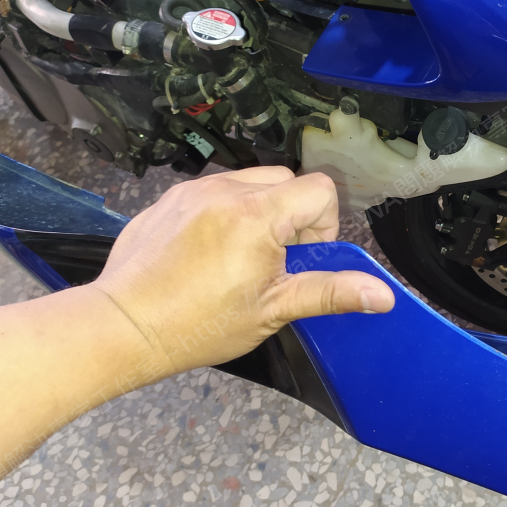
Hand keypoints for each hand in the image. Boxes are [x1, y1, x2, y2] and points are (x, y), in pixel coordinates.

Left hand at [91, 167, 394, 377]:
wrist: (123, 326)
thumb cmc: (197, 324)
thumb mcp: (273, 310)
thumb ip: (330, 293)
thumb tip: (383, 294)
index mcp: (256, 214)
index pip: (319, 189)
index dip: (322, 225)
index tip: (300, 259)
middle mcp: (226, 190)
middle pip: (286, 180)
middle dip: (293, 216)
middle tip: (273, 262)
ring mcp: (194, 191)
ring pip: (250, 182)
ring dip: (260, 211)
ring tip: (240, 257)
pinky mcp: (170, 198)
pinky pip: (215, 191)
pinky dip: (225, 212)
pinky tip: (208, 253)